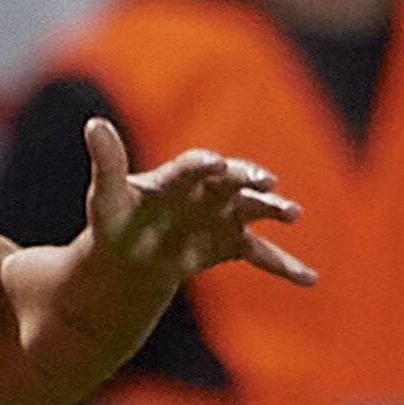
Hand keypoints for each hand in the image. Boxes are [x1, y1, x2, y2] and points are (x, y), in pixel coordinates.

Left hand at [81, 120, 314, 290]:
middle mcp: (206, 190)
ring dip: (272, 209)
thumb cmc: (115, 223)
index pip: (193, 165)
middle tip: (266, 181)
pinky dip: (284, 266)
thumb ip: (108, 164)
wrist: (129, 258)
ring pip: (252, 210)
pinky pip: (261, 254)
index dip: (204, 165)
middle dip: (249, 179)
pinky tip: (309, 279)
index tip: (215, 164)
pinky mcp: (231, 244)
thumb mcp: (107, 199)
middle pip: (232, 180)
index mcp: (176, 177)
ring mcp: (222, 216)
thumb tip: (94, 125)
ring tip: (293, 213)